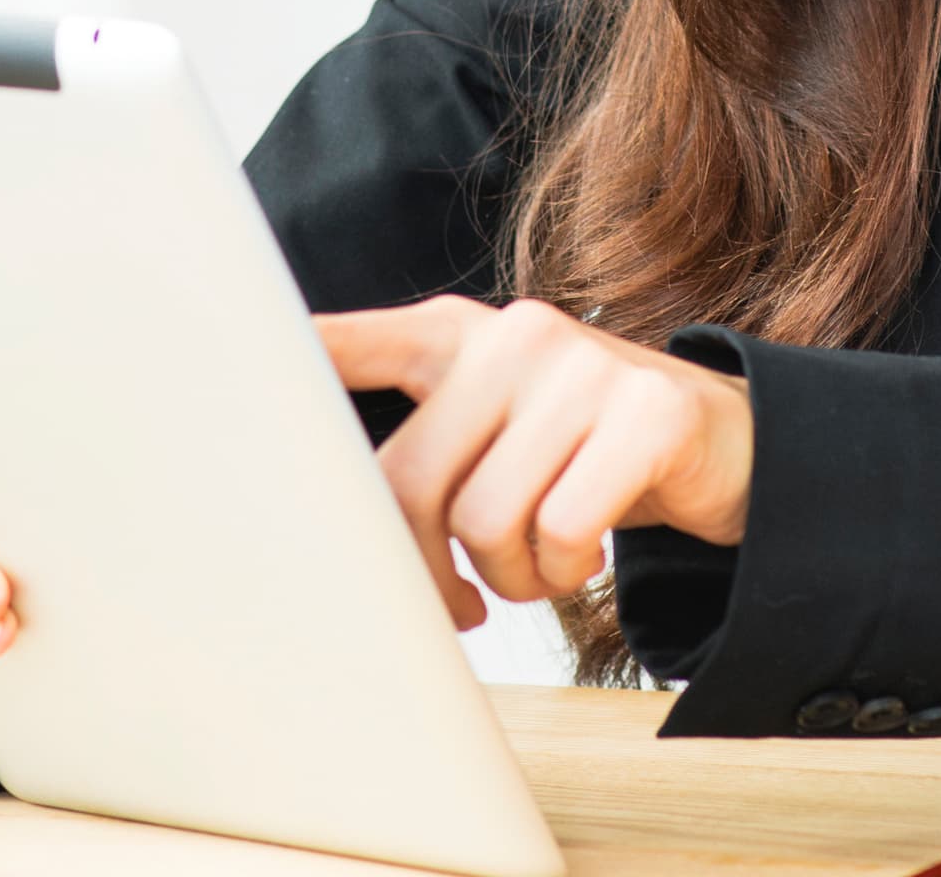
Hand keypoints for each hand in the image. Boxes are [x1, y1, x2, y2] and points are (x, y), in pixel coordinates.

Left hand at [319, 296, 753, 630]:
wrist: (732, 445)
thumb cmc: (584, 454)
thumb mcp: (500, 430)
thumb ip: (425, 451)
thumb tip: (330, 528)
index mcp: (455, 336)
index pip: (350, 345)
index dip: (285, 365)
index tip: (208, 371)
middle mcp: (513, 335)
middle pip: (410, 480)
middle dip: (425, 566)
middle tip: (459, 604)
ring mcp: (583, 367)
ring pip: (487, 518)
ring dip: (511, 575)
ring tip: (540, 563)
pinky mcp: (648, 411)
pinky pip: (563, 530)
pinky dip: (568, 569)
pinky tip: (588, 551)